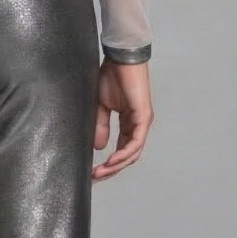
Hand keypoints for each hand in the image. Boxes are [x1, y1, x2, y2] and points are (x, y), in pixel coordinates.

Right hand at [92, 58, 152, 181]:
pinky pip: (135, 142)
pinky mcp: (143, 117)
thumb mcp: (101, 106)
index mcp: (129, 123)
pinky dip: (124, 153)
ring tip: (101, 172)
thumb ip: (100, 126)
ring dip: (117, 165)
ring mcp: (143, 122)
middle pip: (128, 156)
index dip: (109, 164)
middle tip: (95, 178)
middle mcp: (138, 125)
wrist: (119, 58)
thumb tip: (99, 148)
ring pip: (133, 153)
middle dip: (111, 170)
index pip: (121, 150)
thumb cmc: (111, 77)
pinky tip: (112, 160)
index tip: (92, 172)